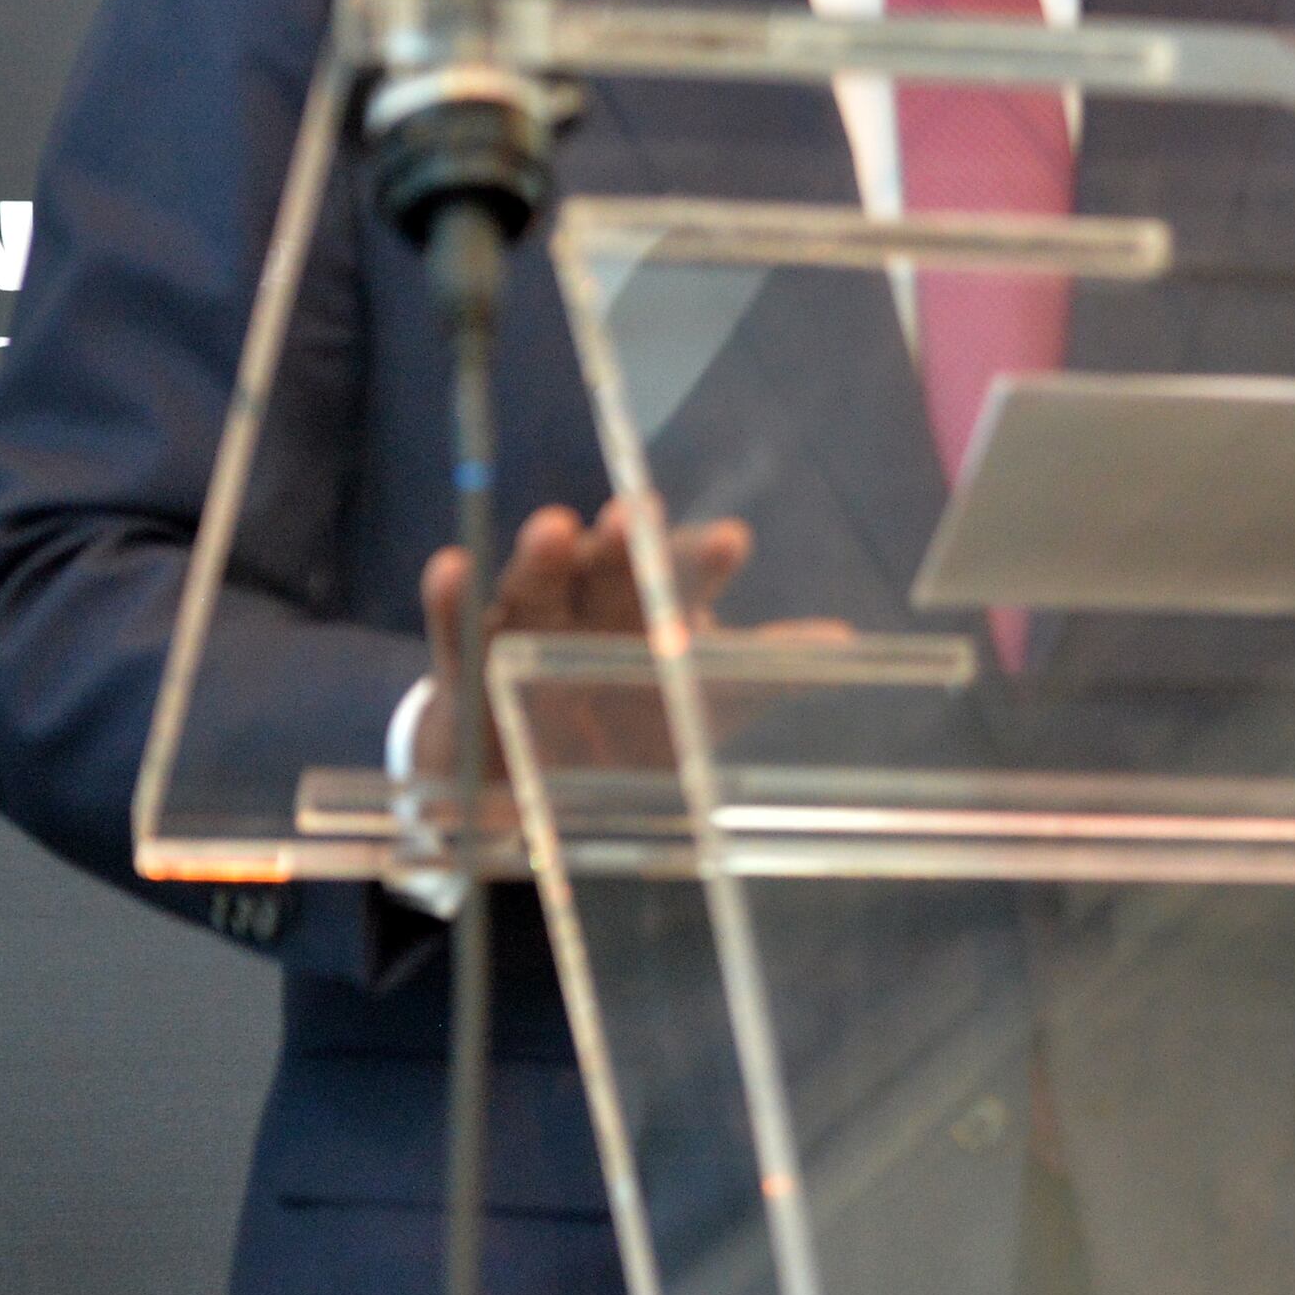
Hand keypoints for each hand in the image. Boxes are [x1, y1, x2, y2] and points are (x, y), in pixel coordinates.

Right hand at [410, 500, 752, 787]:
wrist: (524, 782)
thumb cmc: (624, 725)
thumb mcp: (694, 707)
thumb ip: (760, 673)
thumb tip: (845, 644)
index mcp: (648, 610)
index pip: (678, 576)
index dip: (701, 561)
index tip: (730, 541)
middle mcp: (588, 607)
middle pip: (606, 570)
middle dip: (622, 545)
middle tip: (639, 512)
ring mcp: (521, 632)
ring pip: (532, 588)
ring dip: (540, 559)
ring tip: (554, 527)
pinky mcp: (463, 670)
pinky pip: (454, 633)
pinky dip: (449, 601)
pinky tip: (451, 567)